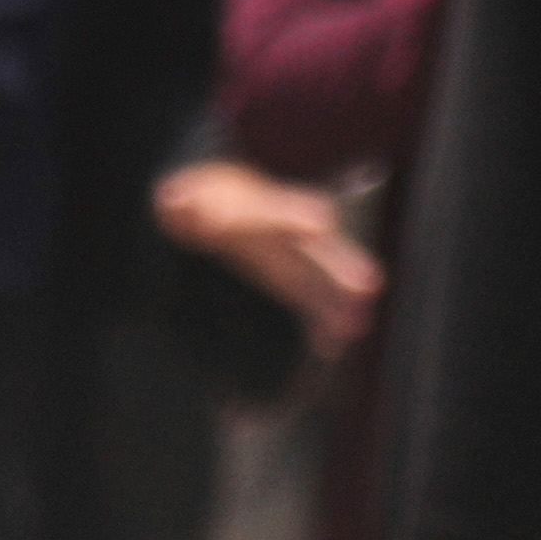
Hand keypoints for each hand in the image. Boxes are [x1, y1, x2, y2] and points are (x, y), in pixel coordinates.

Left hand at [152, 157, 382, 361]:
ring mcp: (289, 256)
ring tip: (360, 324)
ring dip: (339, 300)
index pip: (280, 210)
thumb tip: (171, 202)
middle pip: (316, 248)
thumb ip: (181, 203)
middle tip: (369, 283)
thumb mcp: (185, 197)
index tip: (322, 221)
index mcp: (259, 206)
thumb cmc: (203, 196)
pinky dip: (319, 319)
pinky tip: (333, 343)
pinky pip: (306, 299)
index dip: (297, 215)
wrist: (218, 196)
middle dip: (342, 265)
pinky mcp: (285, 278)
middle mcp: (283, 232)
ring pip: (319, 278)